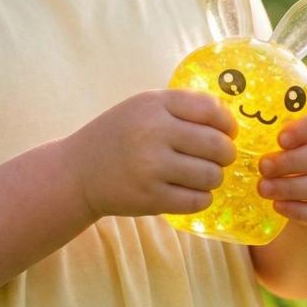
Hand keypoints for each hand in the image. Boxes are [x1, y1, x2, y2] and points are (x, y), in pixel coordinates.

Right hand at [65, 89, 237, 220]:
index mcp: (154, 104)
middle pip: (217, 145)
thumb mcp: (143, 108)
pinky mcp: (150, 198)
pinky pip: (197, 201)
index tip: (227, 133)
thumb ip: (182, 107)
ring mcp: (151, 168)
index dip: (227, 124)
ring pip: (211, 176)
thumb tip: (229, 122)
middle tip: (218, 159)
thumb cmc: (118, 136)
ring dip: (213, 178)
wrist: (77, 172)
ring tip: (201, 176)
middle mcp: (153, 133)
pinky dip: (201, 198)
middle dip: (225, 154)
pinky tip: (190, 192)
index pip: (211, 110)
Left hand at [256, 99, 306, 226]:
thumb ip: (279, 121)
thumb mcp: (294, 127)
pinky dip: (303, 211)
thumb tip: (239, 118)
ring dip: (295, 188)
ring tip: (264, 189)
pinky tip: (278, 207)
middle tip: (263, 167)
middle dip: (294, 162)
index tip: (280, 139)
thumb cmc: (298, 143)